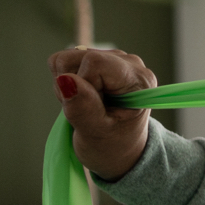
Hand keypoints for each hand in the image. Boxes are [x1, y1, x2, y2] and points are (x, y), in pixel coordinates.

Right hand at [48, 47, 157, 181]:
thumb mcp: (96, 134)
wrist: (119, 148)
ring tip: (85, 104)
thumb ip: (82, 108)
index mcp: (139, 79)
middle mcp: (131, 64)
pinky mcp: (100, 61)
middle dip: (72, 84)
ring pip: (68, 57)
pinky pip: (66, 61)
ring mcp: (115, 60)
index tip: (91, 108)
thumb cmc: (113, 144)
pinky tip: (81, 96)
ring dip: (68, 83)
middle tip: (85, 109)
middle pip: (80, 56)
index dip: (82, 85)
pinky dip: (66, 80)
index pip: (95, 62)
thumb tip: (65, 79)